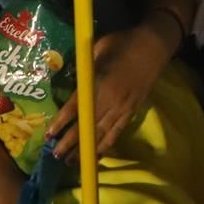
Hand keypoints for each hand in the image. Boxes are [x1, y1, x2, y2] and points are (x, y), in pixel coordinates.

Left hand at [48, 24, 170, 159]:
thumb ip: (84, 68)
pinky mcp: (132, 112)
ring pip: (101, 134)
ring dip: (86, 148)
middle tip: (55, 154)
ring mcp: (123, 108)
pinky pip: (117, 133)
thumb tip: (71, 83)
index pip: (77, 107)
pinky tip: (96, 155)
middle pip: (87, 125)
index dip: (62, 121)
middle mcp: (111, 100)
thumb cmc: (123, 42)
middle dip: (70, 141)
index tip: (49, 133)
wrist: (154, 46)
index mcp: (100, 82)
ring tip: (71, 161)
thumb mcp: (98, 48)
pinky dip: (105, 146)